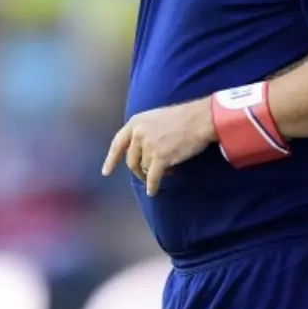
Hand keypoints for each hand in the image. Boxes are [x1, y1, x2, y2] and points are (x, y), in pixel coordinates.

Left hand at [102, 99, 216, 195]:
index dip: (111, 159)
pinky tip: (153, 191)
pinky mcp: (160, 158)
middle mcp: (138, 134)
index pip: (118, 143)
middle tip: (148, 174)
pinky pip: (152, 177)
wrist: (200, 118)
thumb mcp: (156, 118)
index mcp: (135, 122)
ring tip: (166, 171)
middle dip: (138, 170)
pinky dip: (152, 185)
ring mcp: (148, 146)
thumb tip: (142, 152)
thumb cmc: (183, 117)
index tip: (106, 172)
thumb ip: (144, 132)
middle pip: (131, 160)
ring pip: (144, 168)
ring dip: (152, 173)